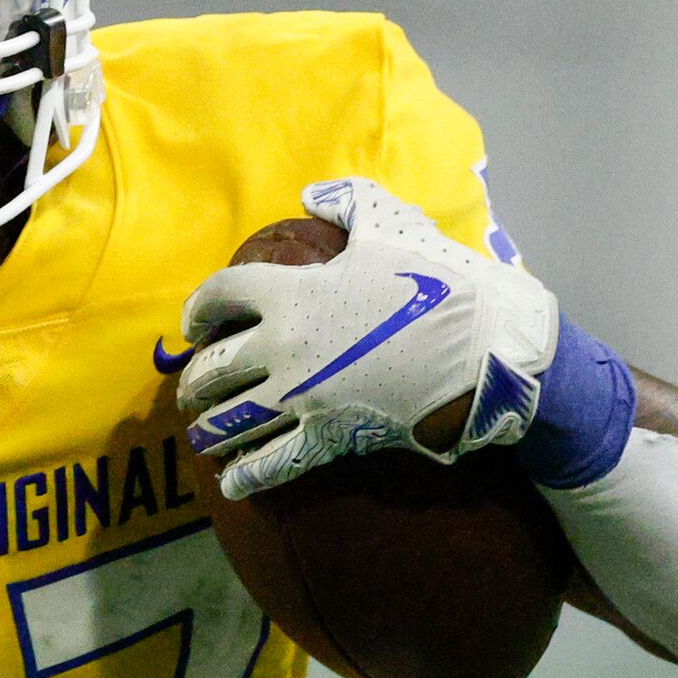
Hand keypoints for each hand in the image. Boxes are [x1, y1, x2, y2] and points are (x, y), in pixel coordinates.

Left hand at [178, 176, 558, 498]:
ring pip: (231, 420)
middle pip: (213, 367)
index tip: (193, 323)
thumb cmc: (438, 281)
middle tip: (193, 386)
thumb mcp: (390, 225)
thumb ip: (346, 202)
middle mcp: (281, 347)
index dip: (198, 308)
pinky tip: (230, 481)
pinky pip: (272, 464)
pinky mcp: (327, 437)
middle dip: (195, 380)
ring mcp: (300, 397)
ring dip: (208, 428)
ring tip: (201, 433)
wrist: (483, 347)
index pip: (219, 295)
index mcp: (289, 292)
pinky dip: (245, 477)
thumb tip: (312, 196)